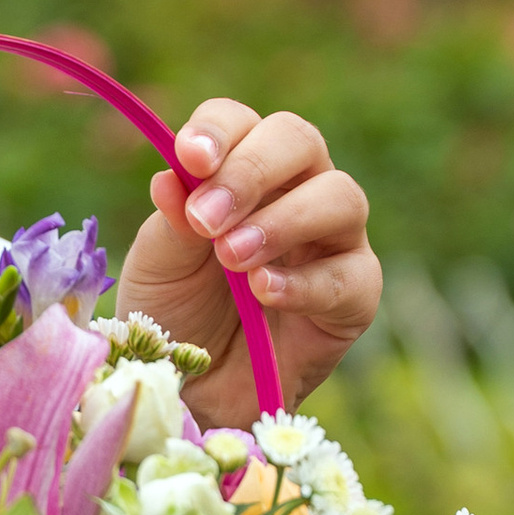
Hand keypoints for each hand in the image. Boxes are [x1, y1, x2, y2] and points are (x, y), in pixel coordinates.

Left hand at [117, 96, 379, 424]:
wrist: (191, 392)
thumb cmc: (174, 316)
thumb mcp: (158, 266)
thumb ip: (171, 221)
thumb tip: (172, 175)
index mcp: (240, 170)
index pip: (241, 122)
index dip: (219, 130)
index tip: (190, 158)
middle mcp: (294, 192)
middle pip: (300, 141)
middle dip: (252, 171)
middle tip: (206, 220)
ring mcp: (332, 241)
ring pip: (341, 197)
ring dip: (283, 221)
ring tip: (233, 259)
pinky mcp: (355, 297)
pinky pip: (350, 275)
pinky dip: (304, 282)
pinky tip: (263, 293)